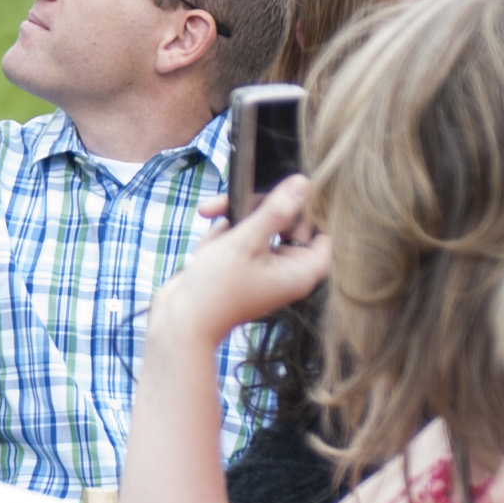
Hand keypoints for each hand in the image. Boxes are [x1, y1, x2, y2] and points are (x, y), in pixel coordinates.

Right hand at [149, 176, 328, 352]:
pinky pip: (241, 237)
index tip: (282, 197)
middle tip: (231, 208)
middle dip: (256, 211)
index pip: (322, 231)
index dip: (305, 211)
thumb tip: (303, 183)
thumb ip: (276, 210)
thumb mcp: (246, 241)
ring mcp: (264, 267)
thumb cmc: (217, 288)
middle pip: (288, 222)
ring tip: (213, 234)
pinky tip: (208, 248)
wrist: (181, 319)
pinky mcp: (243, 265)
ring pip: (260, 224)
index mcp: (301, 270)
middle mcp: (287, 269)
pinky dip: (223, 237)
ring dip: (233, 223)